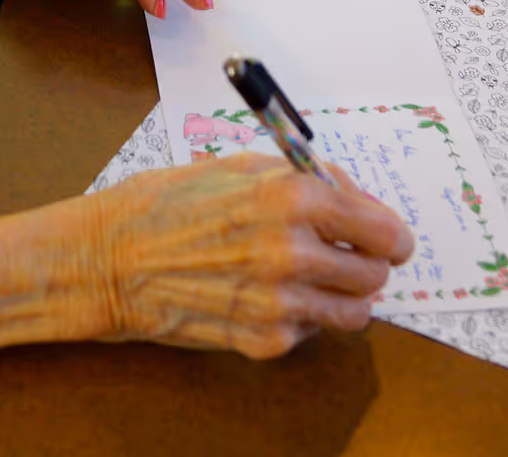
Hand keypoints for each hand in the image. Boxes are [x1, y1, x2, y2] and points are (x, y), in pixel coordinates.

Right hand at [85, 154, 415, 358]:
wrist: (114, 259)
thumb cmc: (172, 203)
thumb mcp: (244, 168)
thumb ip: (310, 182)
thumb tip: (358, 202)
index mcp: (292, 200)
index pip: (382, 228)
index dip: (393, 235)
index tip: (392, 240)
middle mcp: (293, 253)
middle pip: (375, 273)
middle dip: (367, 263)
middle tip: (348, 257)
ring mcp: (280, 303)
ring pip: (354, 312)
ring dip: (343, 295)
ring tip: (313, 279)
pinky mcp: (264, 340)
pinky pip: (310, 331)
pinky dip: (300, 316)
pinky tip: (266, 295)